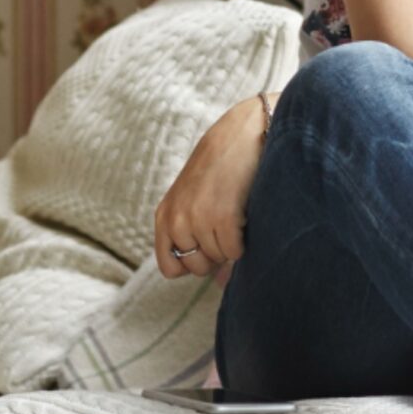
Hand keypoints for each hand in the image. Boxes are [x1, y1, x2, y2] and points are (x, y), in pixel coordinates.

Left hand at [152, 93, 269, 282]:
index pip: (171, 268)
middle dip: (217, 255)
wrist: (245, 130)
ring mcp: (198, 219)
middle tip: (229, 226)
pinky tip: (247, 214)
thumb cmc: (224, 166)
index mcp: (165, 216)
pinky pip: (236, 251)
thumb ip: (198, 238)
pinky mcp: (222, 216)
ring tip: (238, 212)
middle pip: (198, 267)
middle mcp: (176, 220)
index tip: (211, 246)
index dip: (194, 264)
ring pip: (220, 258)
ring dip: (234, 243)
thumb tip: (220, 283)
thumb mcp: (198, 199)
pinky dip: (246, 240)